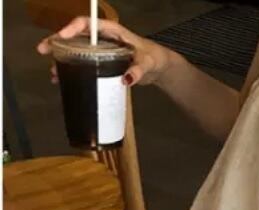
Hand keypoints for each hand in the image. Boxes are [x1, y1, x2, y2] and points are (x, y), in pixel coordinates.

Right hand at [37, 17, 175, 87]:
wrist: (159, 68)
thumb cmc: (154, 59)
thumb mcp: (148, 63)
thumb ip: (138, 70)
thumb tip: (126, 79)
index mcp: (112, 31)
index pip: (88, 24)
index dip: (73, 27)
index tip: (61, 36)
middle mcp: (103, 39)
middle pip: (76, 37)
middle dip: (58, 42)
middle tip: (43, 51)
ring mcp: (101, 51)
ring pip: (77, 51)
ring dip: (63, 60)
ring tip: (53, 72)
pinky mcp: (102, 63)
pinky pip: (84, 64)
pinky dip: (73, 71)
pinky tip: (64, 80)